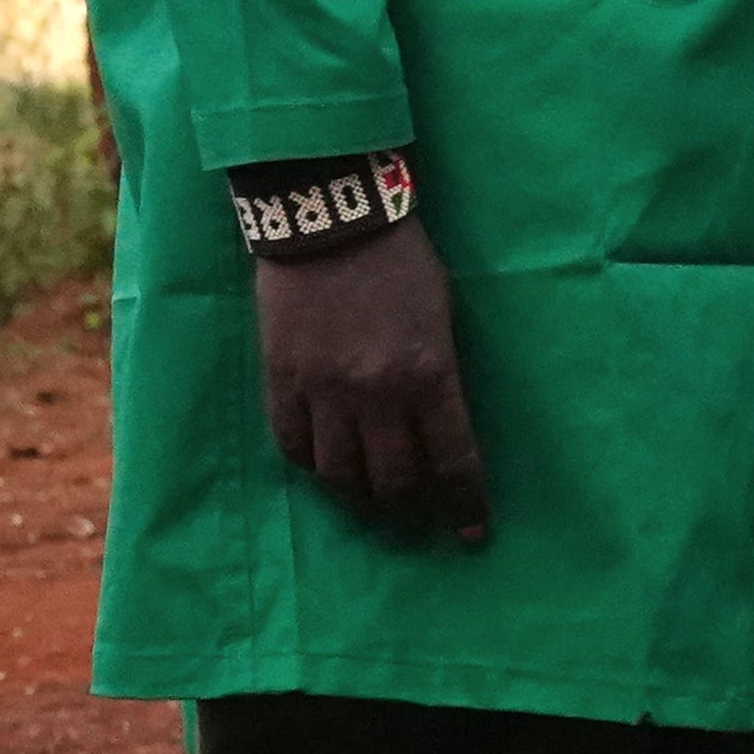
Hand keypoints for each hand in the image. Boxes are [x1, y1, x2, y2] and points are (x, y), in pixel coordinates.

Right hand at [251, 223, 487, 541]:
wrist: (329, 219)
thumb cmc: (401, 261)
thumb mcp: (443, 316)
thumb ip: (442, 375)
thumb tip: (441, 429)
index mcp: (430, 374)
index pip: (453, 461)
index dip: (465, 504)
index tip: (473, 534)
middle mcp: (376, 393)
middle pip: (394, 481)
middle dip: (414, 510)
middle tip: (422, 519)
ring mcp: (322, 390)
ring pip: (340, 475)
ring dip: (362, 501)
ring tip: (376, 506)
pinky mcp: (280, 380)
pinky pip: (292, 446)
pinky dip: (312, 468)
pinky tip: (327, 471)